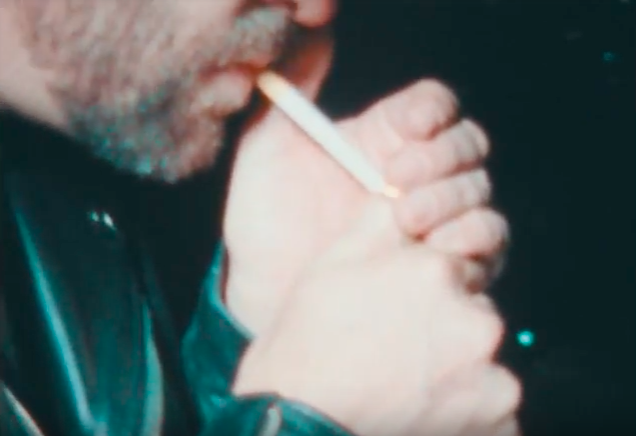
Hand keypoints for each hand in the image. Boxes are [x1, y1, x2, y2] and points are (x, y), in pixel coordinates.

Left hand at [223, 30, 507, 334]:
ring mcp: (431, 220)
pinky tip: (433, 248)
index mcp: (380, 139)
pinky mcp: (443, 264)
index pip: (431, 106)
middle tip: (397, 180)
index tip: (406, 125)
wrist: (264, 292)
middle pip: (466, 145)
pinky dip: (473, 238)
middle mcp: (413, 176)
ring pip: (479, 191)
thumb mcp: (266, 151)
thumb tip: (314, 33)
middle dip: (441, 157)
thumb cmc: (263, 222)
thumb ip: (292, 94)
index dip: (429, 110)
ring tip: (406, 220)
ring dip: (454, 198)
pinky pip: (487, 242)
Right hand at [233, 198, 520, 435]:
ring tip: (409, 384)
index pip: (454, 268)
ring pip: (482, 360)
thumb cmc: (310, 341)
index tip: (401, 312)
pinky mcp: (498, 421)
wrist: (300, 415)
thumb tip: (400, 193)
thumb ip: (381, 219)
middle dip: (447, 326)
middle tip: (401, 349)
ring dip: (458, 370)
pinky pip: (494, 409)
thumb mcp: (337, 261)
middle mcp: (477, 320)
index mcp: (439, 272)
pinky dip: (469, 411)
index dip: (424, 290)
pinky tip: (425, 409)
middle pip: (473, 313)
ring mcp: (491, 377)